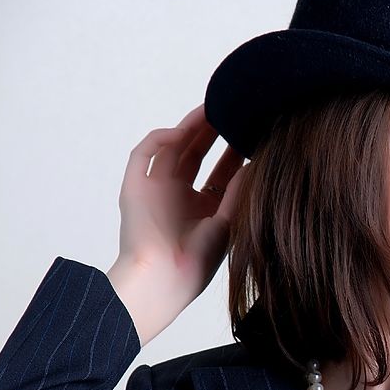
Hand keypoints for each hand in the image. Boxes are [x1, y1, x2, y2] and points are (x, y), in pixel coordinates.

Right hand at [107, 104, 248, 345]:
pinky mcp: (134, 187)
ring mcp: (156, 190)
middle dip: (212, 132)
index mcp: (202, 209)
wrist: (164, 279)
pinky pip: (143, 155)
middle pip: (196, 154)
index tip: (249, 131)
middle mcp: (179, 197)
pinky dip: (159, 140)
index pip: (220, 172)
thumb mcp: (228, 222)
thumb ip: (239, 192)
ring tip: (210, 110)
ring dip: (188, 128)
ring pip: (172, 148)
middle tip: (230, 110)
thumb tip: (255, 163)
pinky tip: (179, 132)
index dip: (233, 151)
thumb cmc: (197, 262)